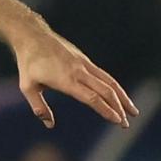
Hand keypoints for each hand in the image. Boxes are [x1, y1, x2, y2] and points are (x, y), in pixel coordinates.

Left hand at [13, 29, 138, 128]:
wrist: (33, 36)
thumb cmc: (28, 63)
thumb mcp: (27, 87)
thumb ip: (39, 106)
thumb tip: (49, 124)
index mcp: (66, 80)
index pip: (91, 97)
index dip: (106, 109)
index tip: (117, 120)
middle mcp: (79, 71)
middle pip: (105, 91)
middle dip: (118, 108)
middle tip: (126, 125)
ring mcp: (84, 64)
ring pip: (109, 81)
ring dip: (122, 97)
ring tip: (133, 111)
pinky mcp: (85, 60)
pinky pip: (104, 75)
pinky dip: (114, 87)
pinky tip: (119, 96)